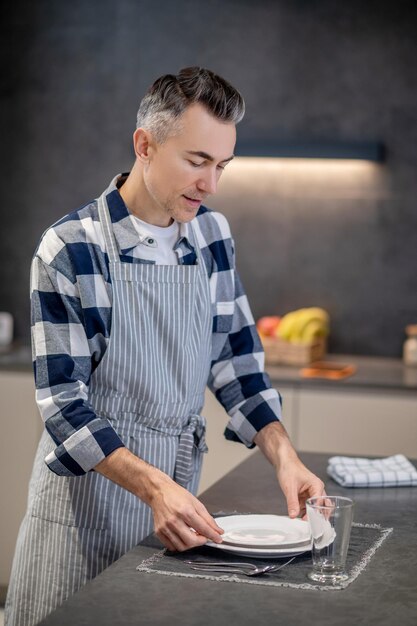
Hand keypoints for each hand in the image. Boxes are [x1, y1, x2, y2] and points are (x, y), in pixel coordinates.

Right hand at [95, 447, 223, 550]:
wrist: (154, 486)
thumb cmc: (175, 491)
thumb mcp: (194, 499)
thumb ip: (206, 516)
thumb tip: (218, 530)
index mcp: (184, 508)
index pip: (203, 528)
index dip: (213, 536)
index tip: (220, 539)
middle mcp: (173, 518)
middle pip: (191, 541)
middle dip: (202, 543)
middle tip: (207, 539)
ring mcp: (163, 526)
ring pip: (180, 546)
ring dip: (191, 545)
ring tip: (195, 538)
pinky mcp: (157, 531)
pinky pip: (171, 545)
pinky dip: (179, 545)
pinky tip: (183, 537)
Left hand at [275, 456, 324, 519]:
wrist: (284, 462)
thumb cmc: (289, 469)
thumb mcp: (290, 488)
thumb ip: (292, 502)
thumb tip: (293, 515)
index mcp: (317, 486)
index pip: (320, 503)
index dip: (315, 513)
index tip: (309, 522)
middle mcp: (317, 490)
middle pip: (322, 507)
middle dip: (317, 516)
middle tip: (311, 525)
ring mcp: (312, 493)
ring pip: (315, 508)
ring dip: (310, 515)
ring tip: (304, 522)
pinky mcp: (306, 496)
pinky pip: (307, 507)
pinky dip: (304, 512)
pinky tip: (300, 517)